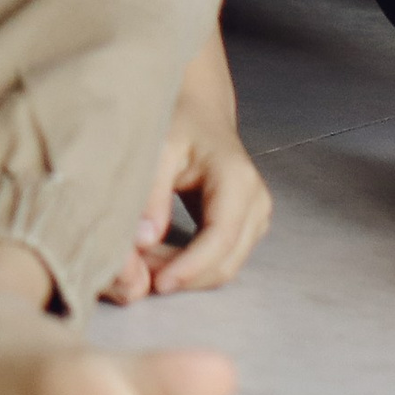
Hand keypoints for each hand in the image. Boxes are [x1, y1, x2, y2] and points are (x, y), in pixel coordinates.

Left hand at [100, 37, 270, 301]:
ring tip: (144, 262)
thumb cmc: (179, 121)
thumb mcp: (159, 146)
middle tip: (138, 273)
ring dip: (186, 274)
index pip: (220, 239)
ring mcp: (256, 216)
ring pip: (225, 266)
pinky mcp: (247, 226)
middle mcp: (256, 202)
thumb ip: (152, 193)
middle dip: (183, 275)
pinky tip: (160, 256)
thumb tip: (144, 241)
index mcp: (238, 180)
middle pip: (226, 262)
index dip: (190, 268)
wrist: (199, 110)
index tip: (156, 284)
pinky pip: (222, 259)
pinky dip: (192, 266)